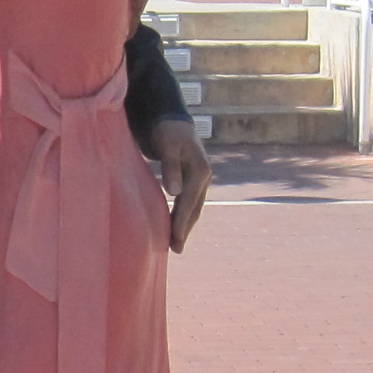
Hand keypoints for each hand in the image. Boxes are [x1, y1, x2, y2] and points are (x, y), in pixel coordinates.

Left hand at [146, 116, 211, 251]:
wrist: (174, 122)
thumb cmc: (168, 132)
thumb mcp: (167, 146)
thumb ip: (170, 168)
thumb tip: (174, 192)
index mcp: (200, 170)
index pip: (189, 201)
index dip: (181, 221)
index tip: (174, 238)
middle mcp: (204, 177)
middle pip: (194, 208)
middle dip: (185, 229)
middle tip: (176, 249)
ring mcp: (200, 180)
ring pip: (193, 208)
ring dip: (185, 226)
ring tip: (175, 244)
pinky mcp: (193, 181)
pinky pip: (189, 203)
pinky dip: (183, 216)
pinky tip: (175, 227)